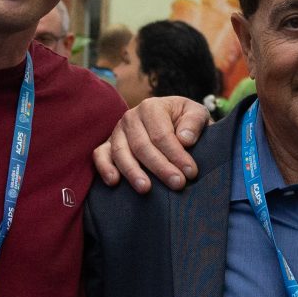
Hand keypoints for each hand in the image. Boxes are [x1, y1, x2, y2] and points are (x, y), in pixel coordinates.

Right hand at [91, 96, 211, 191]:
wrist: (172, 123)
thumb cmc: (185, 121)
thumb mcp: (197, 114)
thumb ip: (194, 123)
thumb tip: (184, 140)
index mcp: (151, 107)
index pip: (162, 135)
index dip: (176, 154)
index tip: (191, 172)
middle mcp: (130, 117)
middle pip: (142, 146)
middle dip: (160, 167)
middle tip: (177, 184)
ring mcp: (117, 132)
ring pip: (121, 153)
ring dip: (133, 172)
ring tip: (146, 189)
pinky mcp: (107, 146)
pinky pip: (100, 155)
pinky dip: (104, 168)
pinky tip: (114, 182)